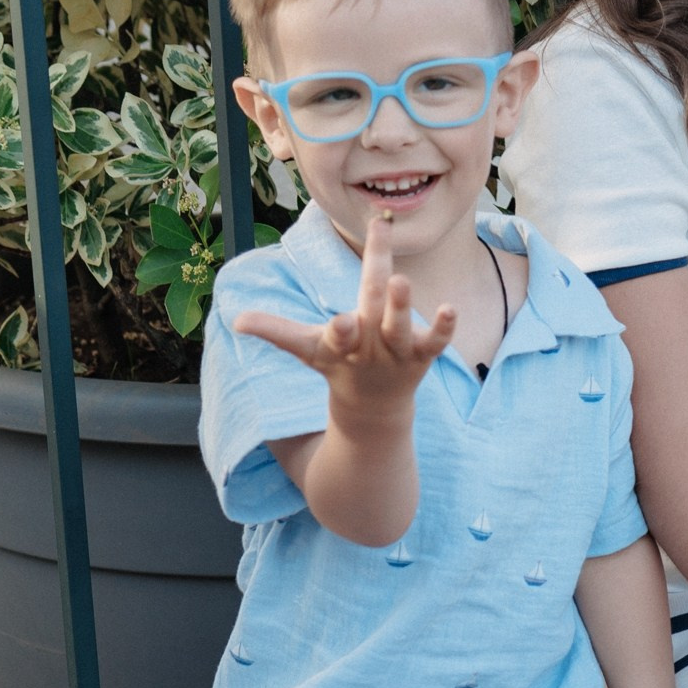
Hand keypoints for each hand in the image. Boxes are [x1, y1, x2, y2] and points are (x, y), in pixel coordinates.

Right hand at [234, 213, 451, 422]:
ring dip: (405, 309)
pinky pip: (435, 342)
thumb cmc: (337, 366)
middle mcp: (370, 346)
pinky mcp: (420, 355)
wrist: (372, 411)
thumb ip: (275, 331)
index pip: (338, 333)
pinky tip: (451, 309)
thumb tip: (236, 319)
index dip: (341, 331)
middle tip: (392, 276)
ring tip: (405, 281)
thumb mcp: (307, 349)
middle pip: (375, 316)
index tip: (341, 323)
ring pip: (402, 329)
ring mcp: (397, 352)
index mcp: (341, 344)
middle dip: (382, 298)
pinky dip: (443, 328)